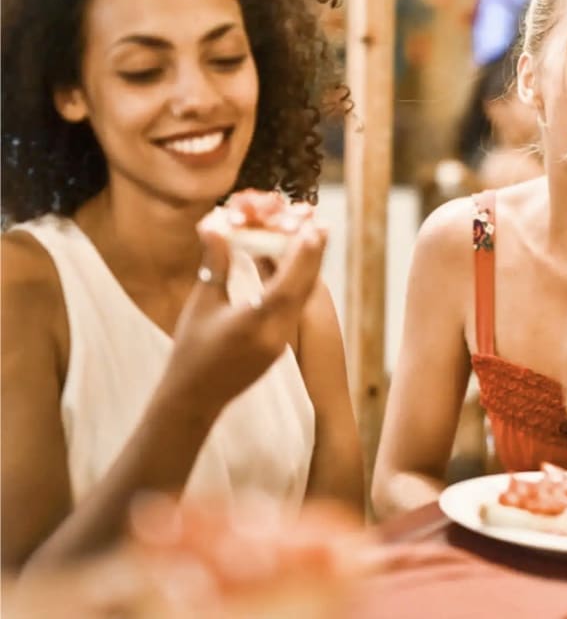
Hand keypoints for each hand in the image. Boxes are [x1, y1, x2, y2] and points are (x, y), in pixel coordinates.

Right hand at [160, 219, 327, 414]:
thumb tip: (216, 224)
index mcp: (255, 323)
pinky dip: (297, 285)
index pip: (287, 284)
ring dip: (308, 268)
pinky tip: (297, 268)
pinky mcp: (280, 346)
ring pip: (302, 298)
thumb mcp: (202, 304)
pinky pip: (294, 309)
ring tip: (314, 239)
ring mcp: (281, 342)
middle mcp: (276, 334)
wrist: (194, 397)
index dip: (302, 255)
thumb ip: (215, 264)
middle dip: (312, 255)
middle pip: (303, 288)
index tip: (313, 228)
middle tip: (320, 224)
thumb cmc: (191, 350)